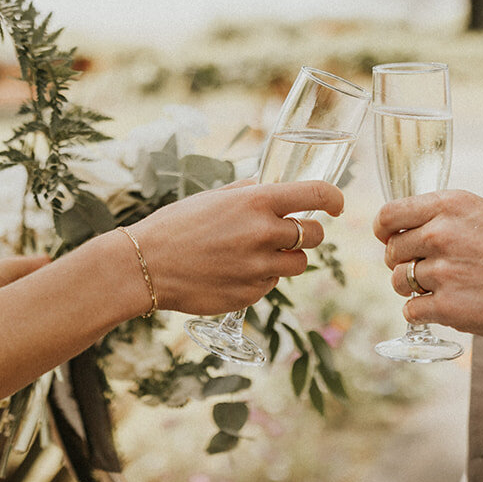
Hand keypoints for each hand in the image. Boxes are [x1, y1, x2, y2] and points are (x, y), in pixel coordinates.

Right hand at [130, 178, 343, 315]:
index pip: (317, 193)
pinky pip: (272, 284)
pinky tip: (234, 271)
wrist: (145, 266)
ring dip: (288, 258)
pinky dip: (263, 278)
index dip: (335, 198)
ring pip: (299, 264)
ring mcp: (259, 268)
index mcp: (256, 201)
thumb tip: (271, 187)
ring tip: (257, 254)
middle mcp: (263, 234)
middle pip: (314, 234)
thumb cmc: (176, 225)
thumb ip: (248, 192)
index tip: (337, 205)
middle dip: (306, 232)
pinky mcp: (251, 294)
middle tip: (288, 232)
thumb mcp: (214, 197)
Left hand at [373, 189, 482, 346]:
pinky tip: (448, 308)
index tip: (389, 240)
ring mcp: (445, 271)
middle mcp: (443, 234)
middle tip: (429, 271)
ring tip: (445, 289)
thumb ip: (442, 217)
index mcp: (450, 205)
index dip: (384, 231)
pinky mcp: (450, 307)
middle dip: (403, 262)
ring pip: (399, 281)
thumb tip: (402, 230)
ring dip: (414, 289)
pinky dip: (424, 313)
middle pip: (391, 251)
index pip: (389, 215)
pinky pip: (411, 310)